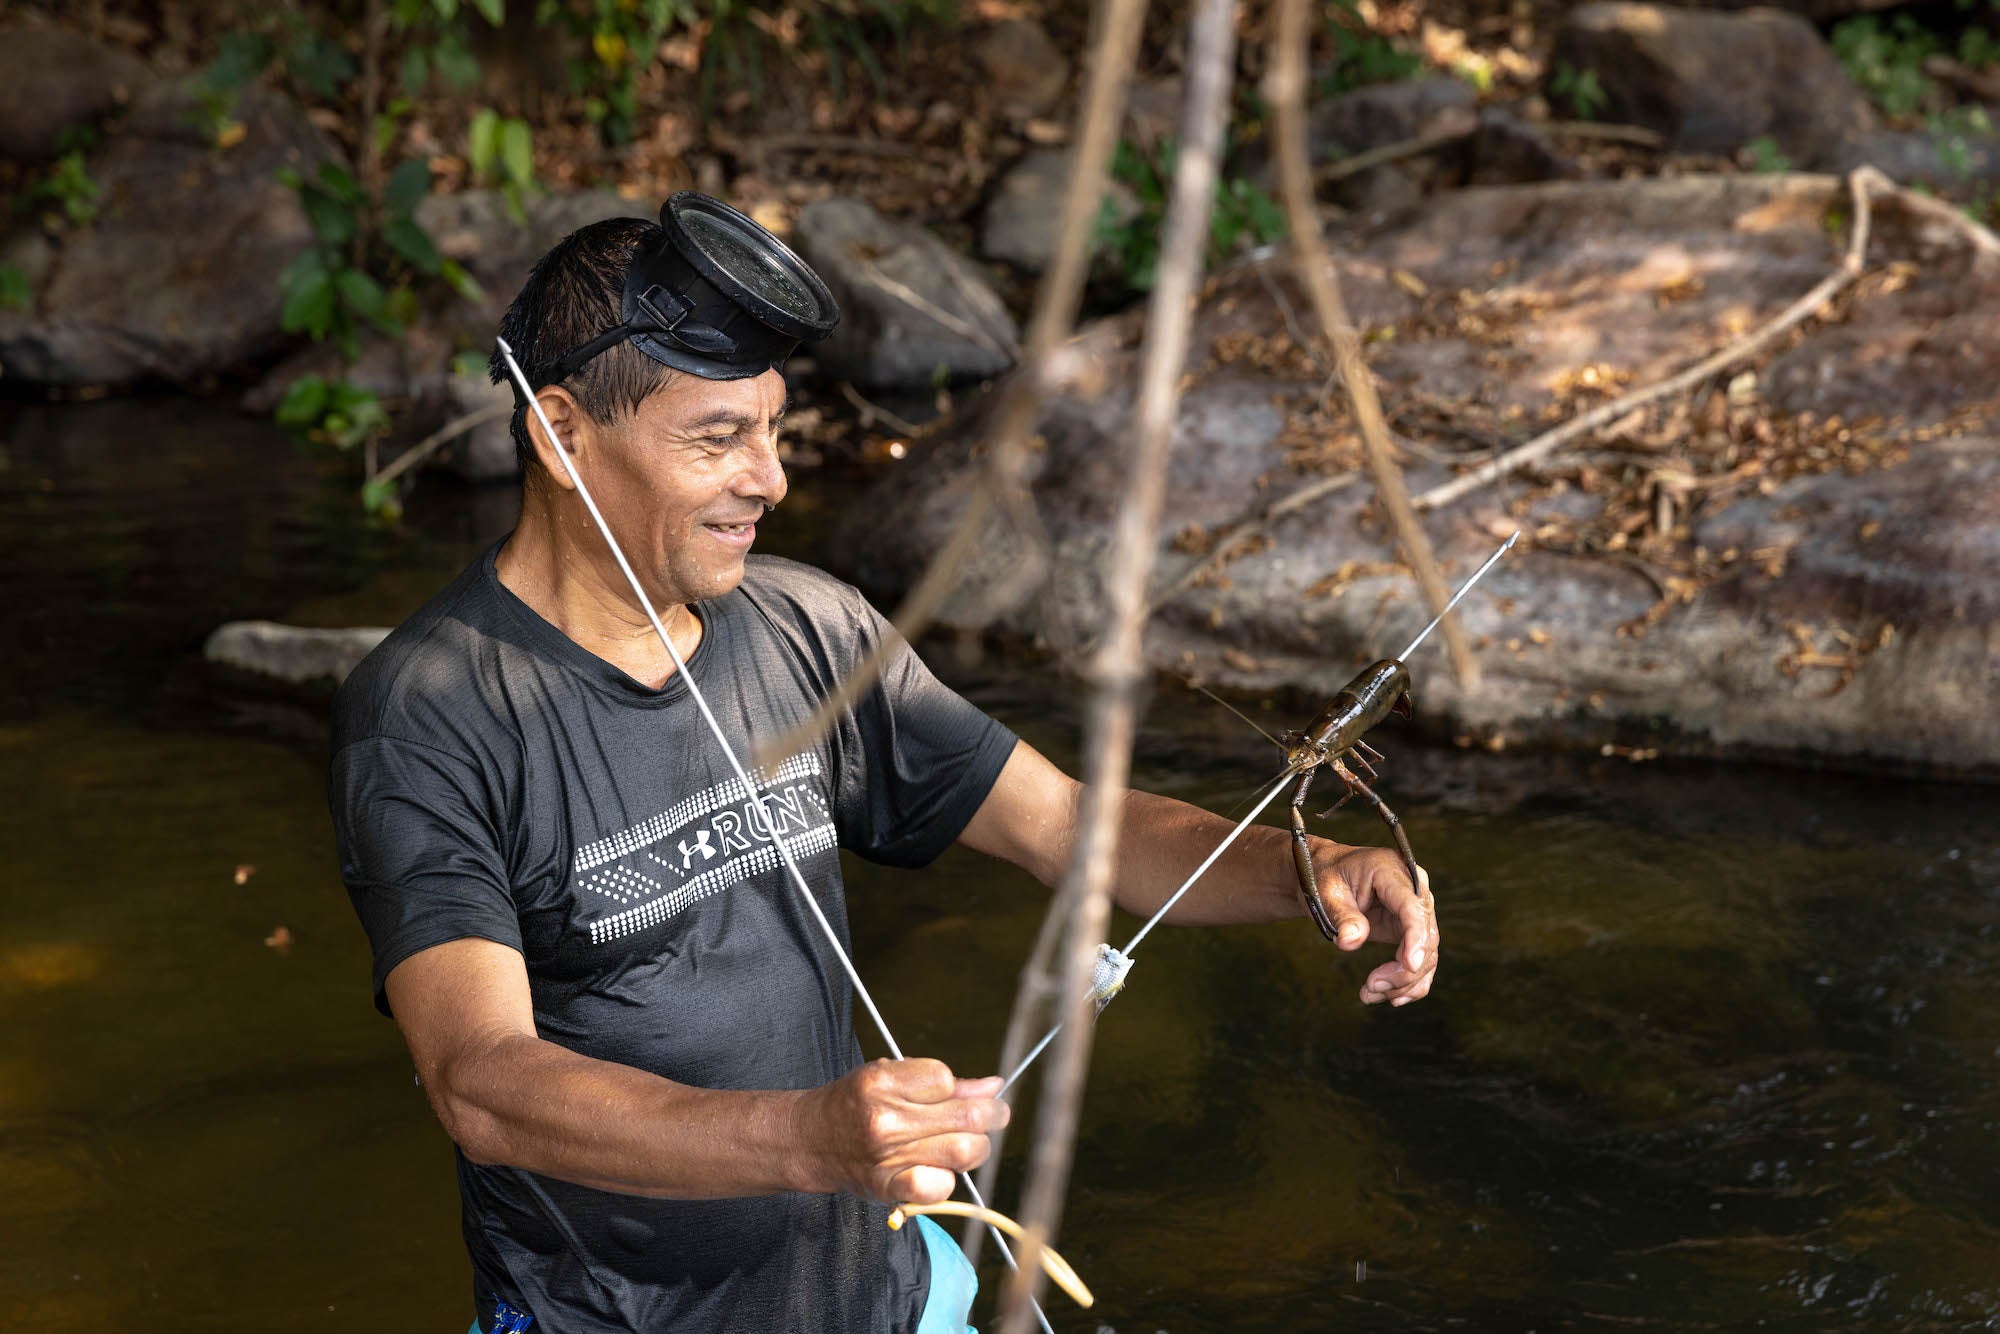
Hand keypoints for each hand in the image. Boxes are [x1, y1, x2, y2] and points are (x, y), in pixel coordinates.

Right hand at [798, 1058, 1009, 1204]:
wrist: (812, 1140)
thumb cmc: (856, 1103)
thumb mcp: (889, 1075)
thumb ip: (941, 1082)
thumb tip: (993, 1086)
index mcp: (881, 1082)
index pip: (945, 1079)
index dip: (963, 1087)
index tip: (967, 1093)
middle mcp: (884, 1120)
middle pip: (966, 1116)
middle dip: (993, 1115)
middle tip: (995, 1115)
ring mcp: (887, 1157)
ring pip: (963, 1151)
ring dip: (978, 1147)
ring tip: (971, 1142)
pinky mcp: (888, 1188)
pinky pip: (939, 1188)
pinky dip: (950, 1179)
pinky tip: (942, 1169)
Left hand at [1307, 842, 1438, 1006]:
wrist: (1326, 876)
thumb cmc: (1325, 878)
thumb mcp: (1326, 893)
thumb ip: (1342, 916)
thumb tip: (1350, 941)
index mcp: (1392, 871)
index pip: (1413, 908)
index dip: (1415, 938)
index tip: (1409, 966)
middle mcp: (1414, 889)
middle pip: (1425, 935)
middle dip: (1403, 970)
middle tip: (1370, 988)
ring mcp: (1416, 910)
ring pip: (1427, 953)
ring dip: (1404, 981)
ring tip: (1369, 994)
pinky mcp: (1412, 929)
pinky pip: (1421, 959)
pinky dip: (1411, 982)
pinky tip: (1392, 998)